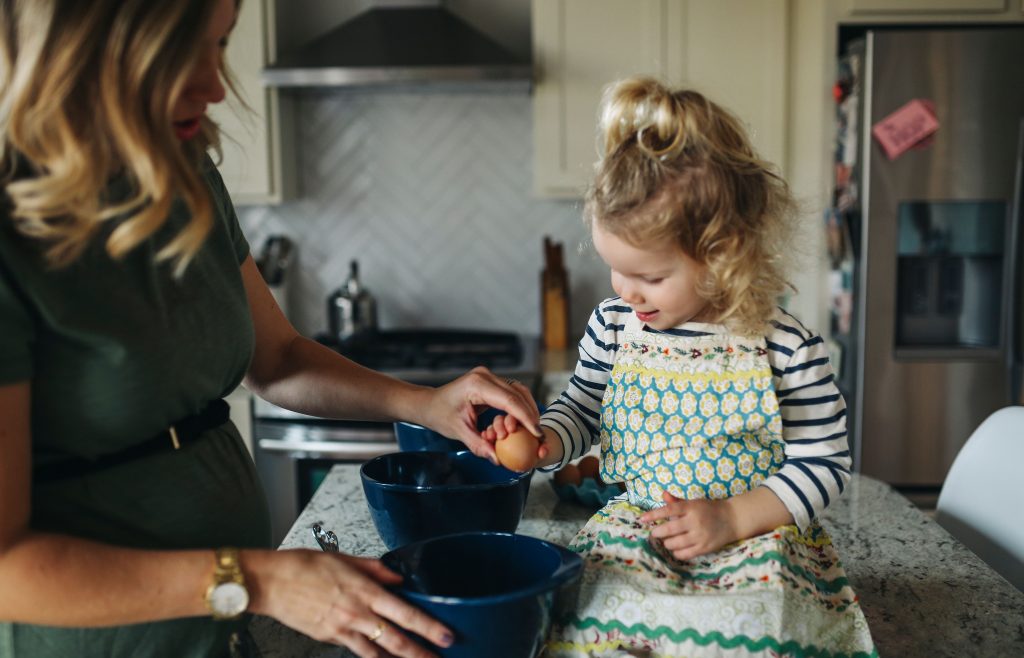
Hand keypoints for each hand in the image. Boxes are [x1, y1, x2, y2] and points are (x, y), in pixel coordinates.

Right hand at [247, 549, 452, 657]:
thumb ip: (376, 569)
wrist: (271, 582)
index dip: (429, 627)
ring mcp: (343, 629)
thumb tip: (398, 576)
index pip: (405, 613)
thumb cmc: (303, 566)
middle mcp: (357, 614)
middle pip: (396, 639)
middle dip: (421, 652)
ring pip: (378, 652)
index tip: (446, 635)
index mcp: (364, 591)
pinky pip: (357, 652)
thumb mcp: (345, 559)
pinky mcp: (329, 638)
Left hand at [420, 367, 540, 462]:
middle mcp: (485, 376)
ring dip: (528, 409)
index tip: (537, 434)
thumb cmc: (440, 415)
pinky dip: (520, 406)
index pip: (509, 400)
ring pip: (519, 391)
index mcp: (477, 384)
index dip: (525, 418)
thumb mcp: (458, 432)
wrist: (429, 403)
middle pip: (518, 393)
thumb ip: (479, 445)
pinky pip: (512, 392)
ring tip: (533, 429)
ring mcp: (489, 376)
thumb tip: (498, 459)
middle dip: (530, 415)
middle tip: (538, 435)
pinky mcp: (491, 381)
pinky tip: (524, 422)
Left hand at [640, 491, 738, 560]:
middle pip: (669, 529)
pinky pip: (684, 554)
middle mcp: (694, 521)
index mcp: (691, 507)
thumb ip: (677, 501)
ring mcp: (700, 536)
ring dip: (666, 543)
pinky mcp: (704, 548)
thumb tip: (663, 494)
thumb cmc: (709, 509)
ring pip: (674, 543)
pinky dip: (676, 552)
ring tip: (667, 540)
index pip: (668, 510)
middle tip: (654, 533)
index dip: (654, 514)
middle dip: (657, 532)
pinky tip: (676, 548)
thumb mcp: (694, 502)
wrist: (732, 519)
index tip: (642, 519)